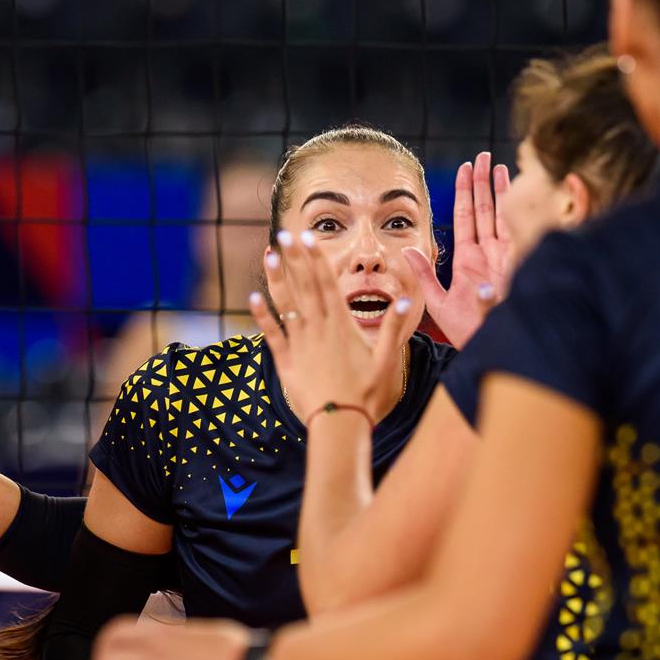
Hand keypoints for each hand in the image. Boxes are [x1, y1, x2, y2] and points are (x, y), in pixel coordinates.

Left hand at [251, 232, 413, 422]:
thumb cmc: (367, 395)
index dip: (316, 258)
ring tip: (268, 255)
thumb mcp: (388, 361)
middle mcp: (317, 330)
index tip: (307, 236)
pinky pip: (271, 335)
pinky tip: (253, 298)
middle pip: (304, 287)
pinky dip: (261, 316)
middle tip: (284, 233)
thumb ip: (394, 328)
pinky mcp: (286, 363)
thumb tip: (407, 298)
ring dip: (276, 279)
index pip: (326, 284)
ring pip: (285, 305)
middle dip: (295, 258)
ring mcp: (299, 345)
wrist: (339, 426)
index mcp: (341, 326)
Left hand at [403, 152, 510, 348]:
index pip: (467, 217)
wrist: (488, 355)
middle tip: (484, 155)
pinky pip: (525, 241)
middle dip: (486, 182)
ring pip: (507, 218)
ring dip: (504, 193)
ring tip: (500, 167)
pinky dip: (522, 222)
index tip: (467, 166)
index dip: (466, 191)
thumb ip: (425, 275)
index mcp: (470, 259)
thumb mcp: (439, 303)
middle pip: (488, 210)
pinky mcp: (521, 271)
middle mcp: (490, 255)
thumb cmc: (466, 333)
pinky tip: (521, 198)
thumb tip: (408, 248)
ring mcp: (508, 260)